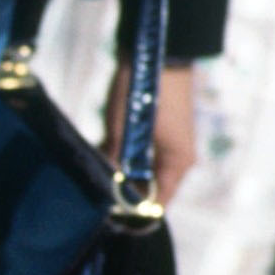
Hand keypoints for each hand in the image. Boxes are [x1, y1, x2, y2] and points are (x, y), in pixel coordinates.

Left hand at [101, 62, 194, 207]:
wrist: (158, 52)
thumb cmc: (147, 92)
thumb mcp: (125, 131)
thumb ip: (118, 163)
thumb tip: (108, 190)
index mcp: (178, 163)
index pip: (159, 203)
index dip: (136, 216)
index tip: (112, 222)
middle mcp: (176, 158)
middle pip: (147, 188)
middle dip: (122, 191)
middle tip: (96, 193)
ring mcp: (167, 144)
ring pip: (139, 170)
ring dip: (119, 171)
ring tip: (96, 169)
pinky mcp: (156, 132)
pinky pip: (138, 154)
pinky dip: (121, 155)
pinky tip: (102, 150)